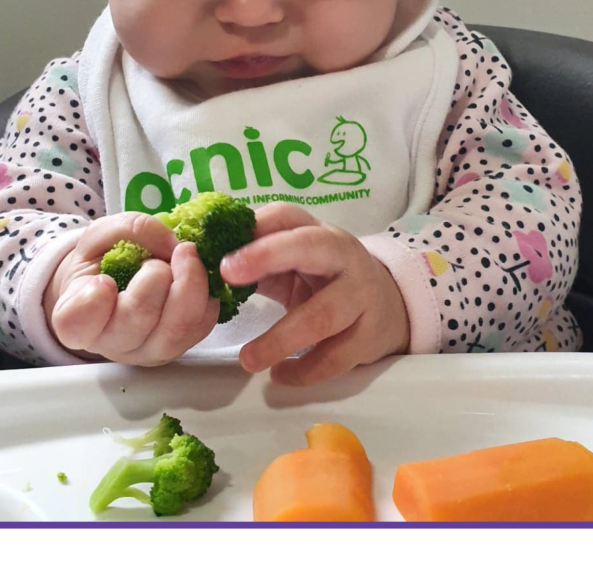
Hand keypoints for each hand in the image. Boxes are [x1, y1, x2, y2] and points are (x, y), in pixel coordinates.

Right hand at [44, 212, 218, 364]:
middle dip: (155, 276)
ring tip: (184, 256)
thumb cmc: (104, 263)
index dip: (92, 303)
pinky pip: (203, 323)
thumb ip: (131, 228)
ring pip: (177, 327)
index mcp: (77, 317)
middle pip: (137, 319)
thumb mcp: (103, 235)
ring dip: (189, 282)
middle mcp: (111, 342)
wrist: (120, 285)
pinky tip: (193, 275)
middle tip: (156, 259)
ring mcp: (148, 351)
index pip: (76, 323)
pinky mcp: (182, 347)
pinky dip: (206, 292)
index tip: (103, 281)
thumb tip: (172, 243)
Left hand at [219, 203, 409, 384]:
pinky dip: (304, 371)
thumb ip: (257, 262)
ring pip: (322, 315)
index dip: (255, 229)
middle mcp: (344, 257)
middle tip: (227, 274)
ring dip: (281, 339)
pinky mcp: (369, 336)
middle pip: (311, 247)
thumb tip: (202, 265)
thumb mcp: (297, 263)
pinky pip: (335, 357)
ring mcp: (360, 296)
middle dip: (268, 256)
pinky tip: (279, 375)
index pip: (287, 218)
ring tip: (247, 360)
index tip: (222, 247)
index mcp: (319, 234)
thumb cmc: (326, 280)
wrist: (390, 305)